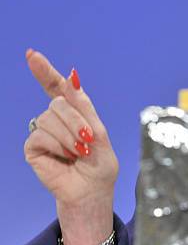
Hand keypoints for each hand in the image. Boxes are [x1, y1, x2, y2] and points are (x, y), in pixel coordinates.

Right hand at [24, 49, 118, 206]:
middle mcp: (56, 118)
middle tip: (87, 141)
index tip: (31, 55)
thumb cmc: (99, 163)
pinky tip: (64, 157)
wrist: (92, 190)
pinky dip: (57, 146)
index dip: (44, 70)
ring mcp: (43, 131)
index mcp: (74, 111)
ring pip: (49, 118)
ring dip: (69, 136)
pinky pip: (40, 135)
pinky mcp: (33, 147)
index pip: (56, 86)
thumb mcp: (98, 129)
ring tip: (77, 153)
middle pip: (58, 102)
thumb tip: (71, 76)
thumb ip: (82, 104)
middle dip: (76, 121)